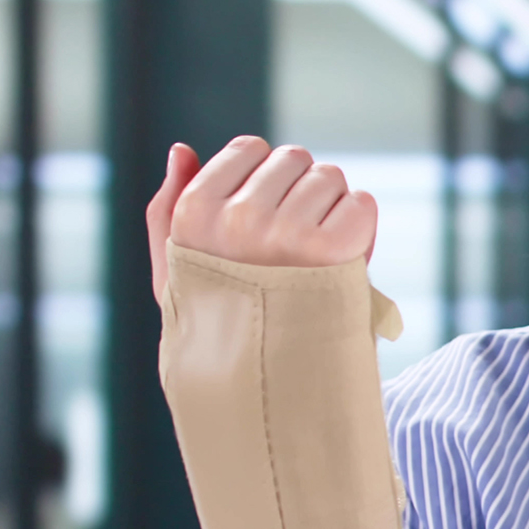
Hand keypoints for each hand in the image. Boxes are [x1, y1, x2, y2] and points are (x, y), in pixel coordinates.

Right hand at [146, 135, 379, 305]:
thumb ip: (168, 207)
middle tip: (296, 238)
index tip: (266, 213)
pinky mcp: (332, 249)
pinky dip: (361, 224)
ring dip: (332, 206)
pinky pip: (360, 203)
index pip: (248, 149)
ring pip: (330, 177)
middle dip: (301, 188)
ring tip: (317, 251)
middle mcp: (238, 217)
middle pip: (294, 158)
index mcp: (194, 212)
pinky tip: (344, 256)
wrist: (270, 379)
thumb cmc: (219, 320)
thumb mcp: (176, 268)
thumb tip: (181, 149)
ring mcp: (286, 232)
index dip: (266, 177)